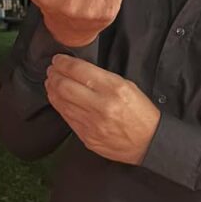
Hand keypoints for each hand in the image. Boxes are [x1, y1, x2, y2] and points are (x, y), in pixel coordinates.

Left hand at [44, 54, 159, 164]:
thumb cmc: (140, 112)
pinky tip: (57, 98)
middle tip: (51, 70)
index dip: (64, 63)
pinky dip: (59, 105)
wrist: (149, 142)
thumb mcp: (127, 86)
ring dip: (52, 89)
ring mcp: (92, 124)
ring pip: (62, 102)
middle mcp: (101, 106)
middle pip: (65, 86)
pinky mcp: (87, 137)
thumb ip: (102, 78)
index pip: (80, 71)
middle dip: (54, 75)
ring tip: (51, 82)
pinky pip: (66, 118)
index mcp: (114, 89)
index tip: (58, 59)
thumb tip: (78, 71)